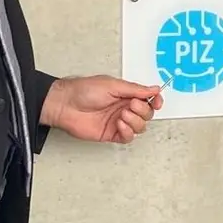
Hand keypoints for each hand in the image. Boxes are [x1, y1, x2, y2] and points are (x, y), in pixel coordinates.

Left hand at [40, 75, 161, 143]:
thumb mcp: (113, 85)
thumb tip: (154, 88)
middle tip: (130, 105)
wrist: (66, 105)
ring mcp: (118, 121)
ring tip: (122, 115)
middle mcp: (124, 107)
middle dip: (143, 110)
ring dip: (135, 121)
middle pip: (147, 114)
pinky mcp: (111, 134)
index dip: (155, 100)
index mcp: (126, 94)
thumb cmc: (84, 90)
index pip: (148, 99)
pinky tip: (119, 124)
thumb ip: (135, 89)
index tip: (157, 100)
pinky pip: (128, 137)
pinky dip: (127, 131)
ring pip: (140, 127)